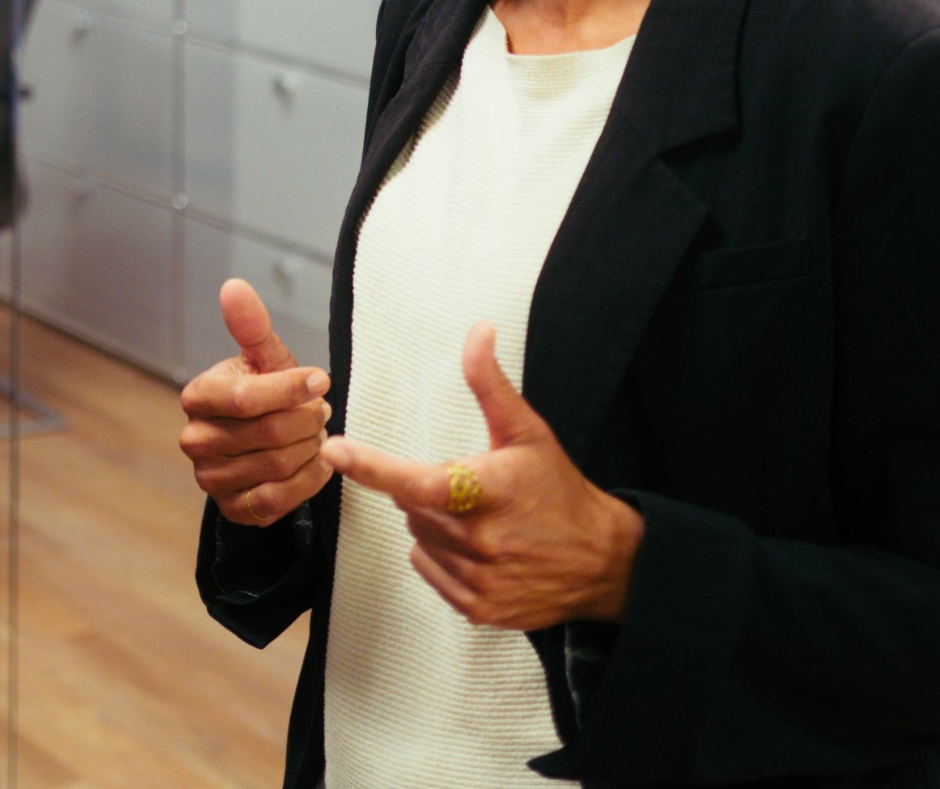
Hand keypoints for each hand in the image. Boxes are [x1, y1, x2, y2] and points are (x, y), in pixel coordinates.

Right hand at [178, 279, 334, 526]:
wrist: (264, 444)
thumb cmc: (265, 394)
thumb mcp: (264, 358)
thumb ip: (252, 325)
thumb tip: (233, 286)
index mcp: (198, 396)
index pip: (246, 396)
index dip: (290, 389)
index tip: (320, 382)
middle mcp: (195, 439)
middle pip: (268, 432)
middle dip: (307, 420)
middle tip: (320, 412)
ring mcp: (210, 478)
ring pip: (276, 466)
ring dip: (311, 449)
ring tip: (317, 435)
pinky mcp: (231, 509)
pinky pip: (278, 500)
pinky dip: (308, 481)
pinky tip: (318, 463)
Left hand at [324, 322, 643, 629]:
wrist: (604, 562)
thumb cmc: (559, 490)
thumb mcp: (528, 432)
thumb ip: (490, 384)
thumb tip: (477, 331)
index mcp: (488, 492)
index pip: (419, 481)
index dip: (372, 466)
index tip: (335, 449)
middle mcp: (480, 540)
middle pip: (410, 505)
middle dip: (426, 491)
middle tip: (466, 488)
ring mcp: (478, 579)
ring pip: (417, 537)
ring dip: (434, 524)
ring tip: (480, 520)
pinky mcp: (478, 608)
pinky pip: (427, 570)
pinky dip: (441, 556)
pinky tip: (478, 549)